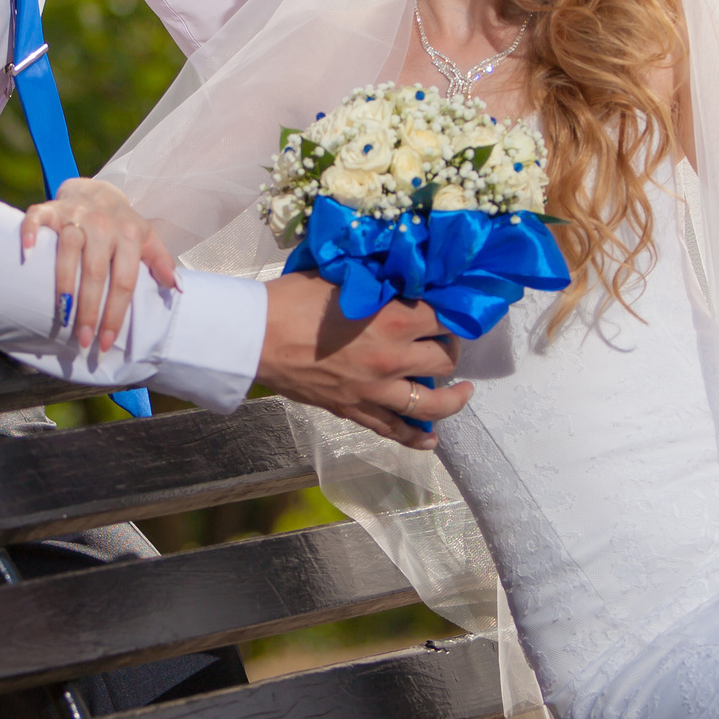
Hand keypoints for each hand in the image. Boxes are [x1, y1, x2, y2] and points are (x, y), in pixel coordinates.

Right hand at [19, 179, 179, 354]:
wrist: (98, 190)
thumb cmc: (123, 224)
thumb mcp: (147, 239)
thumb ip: (160, 262)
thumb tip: (177, 288)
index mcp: (129, 235)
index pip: (124, 281)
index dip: (115, 313)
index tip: (106, 341)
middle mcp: (103, 225)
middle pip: (95, 271)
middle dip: (90, 309)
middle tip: (83, 339)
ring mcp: (76, 215)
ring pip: (68, 249)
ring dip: (64, 284)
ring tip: (62, 315)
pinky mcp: (53, 208)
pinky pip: (38, 217)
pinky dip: (30, 232)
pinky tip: (27, 254)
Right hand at [255, 272, 468, 448]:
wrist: (255, 337)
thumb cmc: (292, 300)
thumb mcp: (341, 279)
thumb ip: (377, 285)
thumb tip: (398, 280)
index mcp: (392, 319)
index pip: (444, 318)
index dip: (454, 313)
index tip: (454, 311)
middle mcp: (392, 358)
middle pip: (444, 359)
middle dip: (451, 349)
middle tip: (446, 342)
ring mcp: (375, 389)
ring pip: (432, 403)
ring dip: (453, 398)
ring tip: (463, 392)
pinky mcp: (355, 410)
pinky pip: (394, 429)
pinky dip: (416, 437)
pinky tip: (430, 439)